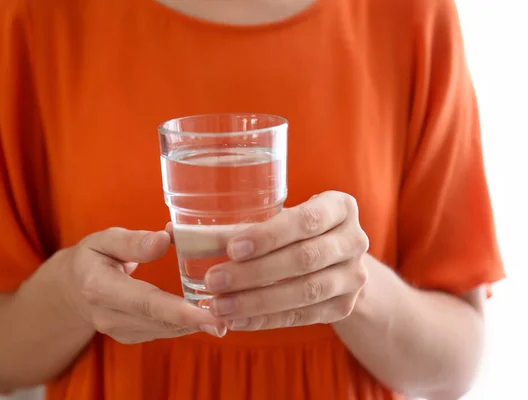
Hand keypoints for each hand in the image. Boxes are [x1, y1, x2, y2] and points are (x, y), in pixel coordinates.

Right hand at [58, 227, 225, 342]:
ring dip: (195, 325)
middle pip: (159, 320)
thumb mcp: (105, 239)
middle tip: (227, 320)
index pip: (146, 301)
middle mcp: (109, 316)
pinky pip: (163, 331)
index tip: (209, 313)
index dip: (179, 310)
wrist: (72, 289)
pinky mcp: (132, 336)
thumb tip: (165, 239)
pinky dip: (186, 324)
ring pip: (165, 329)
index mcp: (100, 287)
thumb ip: (133, 241)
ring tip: (226, 317)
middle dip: (196, 322)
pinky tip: (208, 316)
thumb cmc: (92, 257)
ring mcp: (120, 331)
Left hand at [204, 191, 369, 330]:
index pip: (306, 220)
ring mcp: (354, 276)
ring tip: (220, 305)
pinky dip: (267, 320)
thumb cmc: (297, 229)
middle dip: (255, 272)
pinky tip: (238, 320)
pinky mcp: (345, 306)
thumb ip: (249, 224)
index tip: (232, 248)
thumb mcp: (283, 216)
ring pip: (305, 292)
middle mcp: (354, 240)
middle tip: (214, 281)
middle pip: (304, 258)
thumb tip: (192, 238)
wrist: (337, 259)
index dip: (269, 236)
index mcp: (340, 207)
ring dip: (257, 301)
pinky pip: (303, 316)